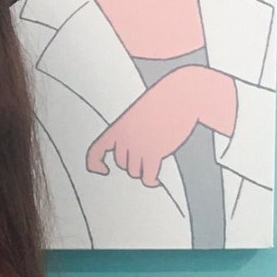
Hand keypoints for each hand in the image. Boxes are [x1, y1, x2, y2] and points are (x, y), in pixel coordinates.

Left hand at [86, 65, 236, 186]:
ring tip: (153, 164)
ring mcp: (138, 146)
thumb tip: (131, 157)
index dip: (95, 163)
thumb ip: (130, 133)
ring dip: (143, 171)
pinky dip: (151, 181)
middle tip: (145, 159)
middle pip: (121, 163)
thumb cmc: (163, 102)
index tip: (102, 170)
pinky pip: (147, 176)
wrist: (181, 96)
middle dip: (132, 163)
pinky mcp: (154, 152)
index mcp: (117, 127)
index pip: (96, 151)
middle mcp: (124, 138)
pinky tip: (155, 181)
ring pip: (134, 172)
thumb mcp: (138, 116)